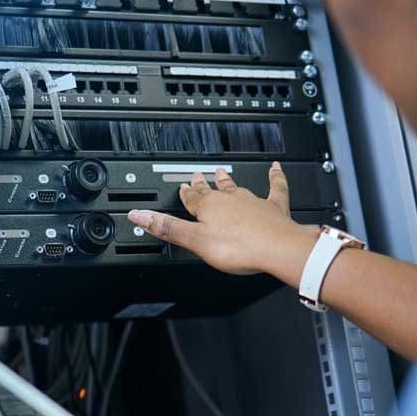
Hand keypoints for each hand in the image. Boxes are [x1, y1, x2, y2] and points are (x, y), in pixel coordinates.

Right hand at [127, 162, 318, 280]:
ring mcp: (252, 202)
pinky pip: (274, 187)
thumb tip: (140, 216)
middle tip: (196, 176)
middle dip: (203, 185)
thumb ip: (167, 228)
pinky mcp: (273, 208)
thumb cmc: (239, 247)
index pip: (191, 198)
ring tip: (221, 172)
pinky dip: (275, 176)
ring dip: (228, 181)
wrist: (277, 248)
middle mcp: (230, 200)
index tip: (180, 188)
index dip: (184, 194)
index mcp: (209, 207)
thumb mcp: (195, 241)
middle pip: (212, 191)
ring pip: (237, 187)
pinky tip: (275, 167)